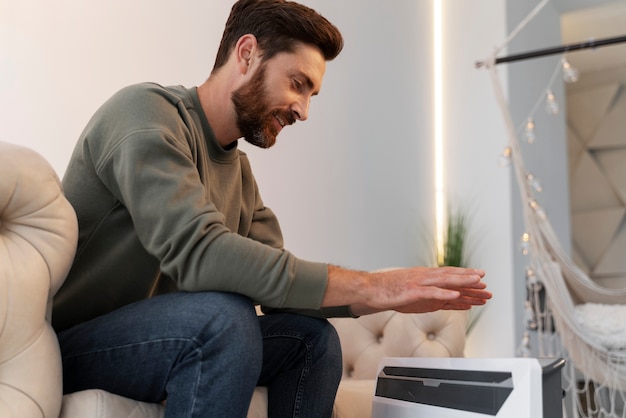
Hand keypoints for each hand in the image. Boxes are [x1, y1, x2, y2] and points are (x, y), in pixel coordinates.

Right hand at [324, 265, 490, 315]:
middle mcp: (424, 277)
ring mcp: (418, 282)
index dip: (466, 278)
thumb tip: (450, 302)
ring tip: (478, 283)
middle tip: (486, 284)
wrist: (370, 289)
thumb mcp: (415, 295)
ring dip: (462, 282)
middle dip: (470, 281)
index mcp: (425, 277)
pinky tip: (456, 296)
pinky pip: (431, 293)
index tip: (482, 280)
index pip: (450, 277)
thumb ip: (432, 298)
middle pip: (451, 277)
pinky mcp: (411, 291)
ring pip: (445, 281)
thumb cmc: (389, 292)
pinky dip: (444, 294)